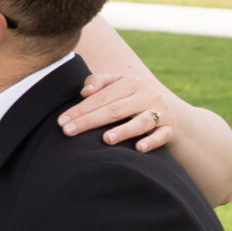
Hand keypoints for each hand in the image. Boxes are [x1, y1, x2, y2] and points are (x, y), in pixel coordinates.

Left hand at [58, 70, 176, 152]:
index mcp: (131, 83)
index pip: (101, 97)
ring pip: (141, 122)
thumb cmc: (132, 97)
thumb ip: (99, 82)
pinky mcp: (170, 129)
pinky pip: (162, 136)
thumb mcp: (118, 84)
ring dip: (123, 131)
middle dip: (90, 121)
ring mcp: (161, 112)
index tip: (61, 121)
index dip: (80, 109)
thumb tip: (85, 92)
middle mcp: (147, 96)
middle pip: (116, 110)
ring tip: (106, 139)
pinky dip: (151, 141)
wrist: (170, 110)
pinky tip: (139, 148)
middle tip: (68, 132)